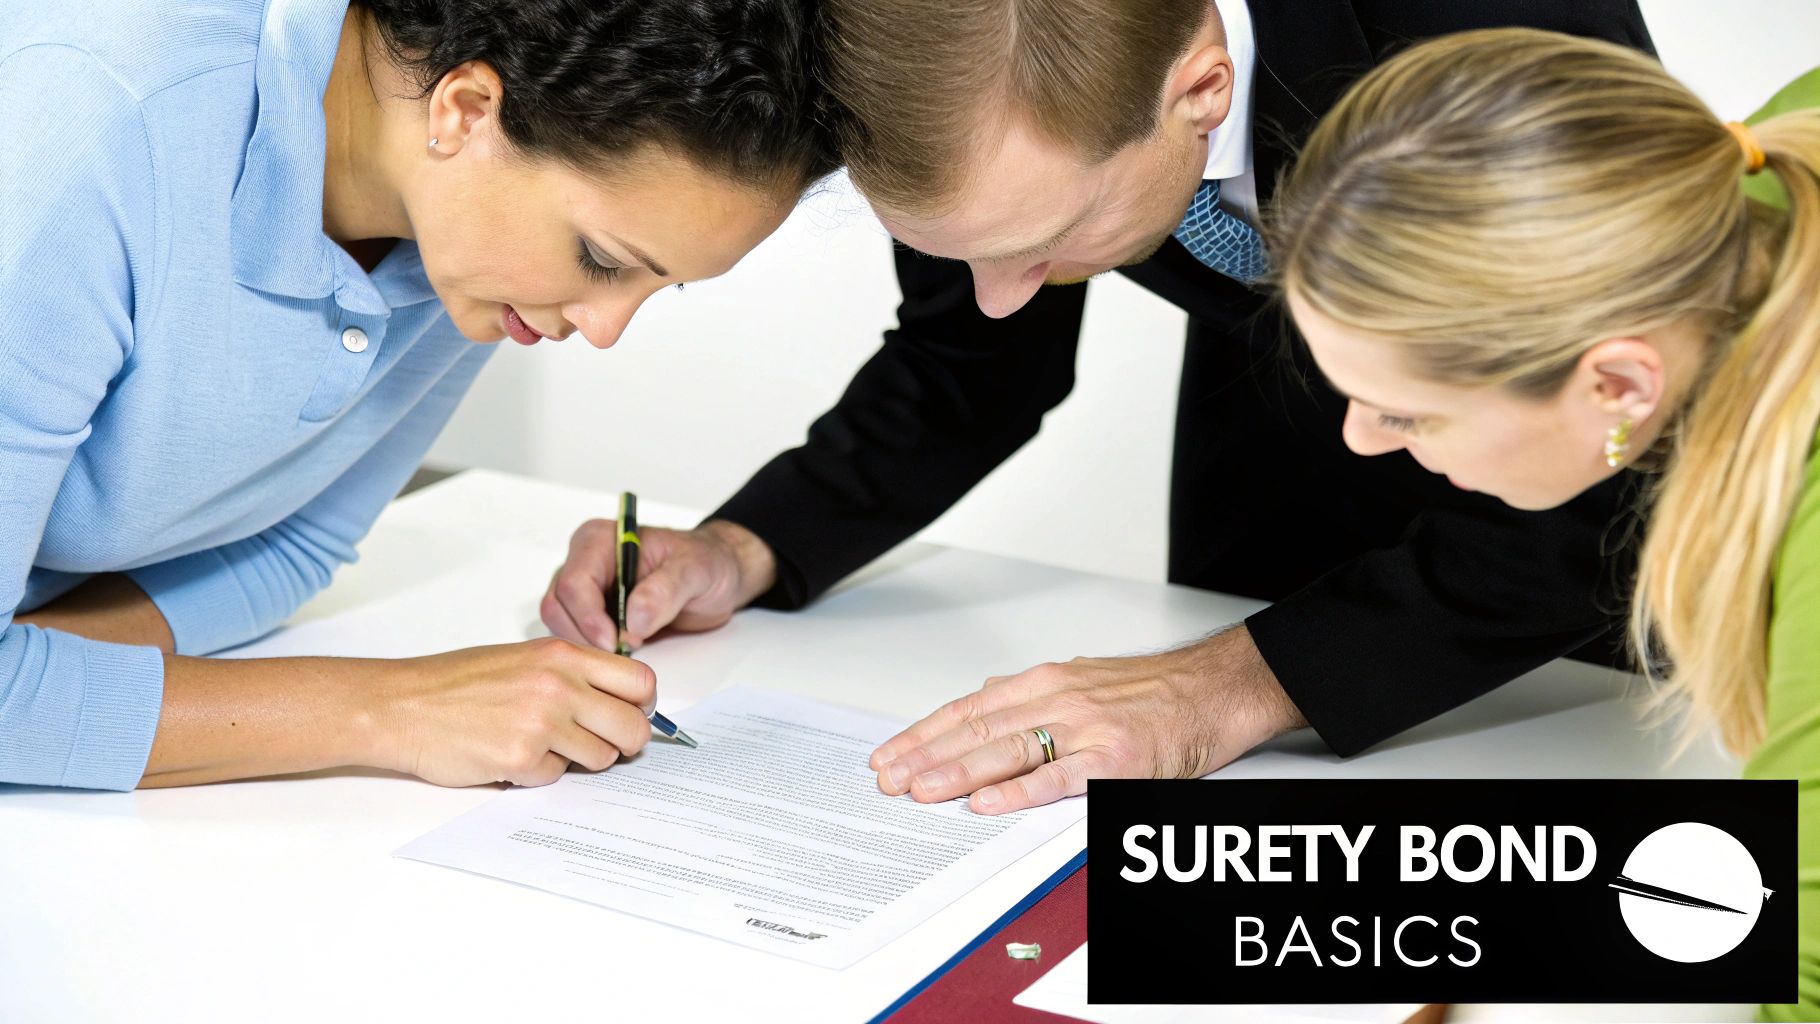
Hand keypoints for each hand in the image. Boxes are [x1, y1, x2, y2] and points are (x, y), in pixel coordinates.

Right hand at [371, 637, 658, 786]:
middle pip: (633, 728)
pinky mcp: (521, 758)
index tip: (631, 715)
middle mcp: (559, 685)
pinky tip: (510, 755)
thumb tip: (618, 703)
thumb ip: (573, 675)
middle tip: (600, 745)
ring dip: (577, 760)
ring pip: (600, 758)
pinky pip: (556, 777)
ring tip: (540, 745)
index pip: (641, 681)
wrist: (401, 705)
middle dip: (623, 745)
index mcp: (563, 656)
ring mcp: (542, 723)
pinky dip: (538, 773)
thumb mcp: (524, 659)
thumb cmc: (455, 683)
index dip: (643, 706)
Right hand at [540, 517, 776, 650]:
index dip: (590, 617)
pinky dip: (592, 651)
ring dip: (588, 645)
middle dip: (586, 634)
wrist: (717, 576)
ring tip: (628, 649)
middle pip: (558, 606)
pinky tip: (621, 652)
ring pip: (561, 624)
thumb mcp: (695, 570)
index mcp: (600, 541)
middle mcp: (584, 562)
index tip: (616, 641)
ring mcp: (585, 590)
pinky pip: (575, 636)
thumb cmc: (706, 562)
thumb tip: (634, 620)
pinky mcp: (591, 613)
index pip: (574, 583)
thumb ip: (666, 590)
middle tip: (624, 650)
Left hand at [869, 625, 1306, 813]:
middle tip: (890, 779)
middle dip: (927, 756)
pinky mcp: (1114, 760)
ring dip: (958, 772)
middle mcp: (1058, 699)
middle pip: (978, 730)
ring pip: (1008, 751)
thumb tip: (983, 700)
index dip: (924, 733)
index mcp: (1045, 682)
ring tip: (922, 791)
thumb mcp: (1080, 679)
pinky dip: (1019, 791)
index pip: (968, 709)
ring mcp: (1086, 729)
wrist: (1213, 689)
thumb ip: (1030, 695)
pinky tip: (988, 803)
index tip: (891, 754)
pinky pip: (1059, 778)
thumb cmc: (1153, 691)